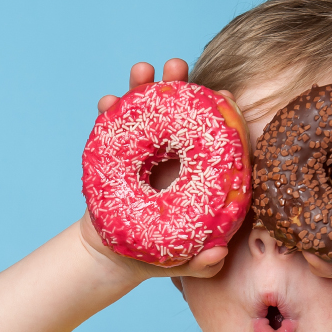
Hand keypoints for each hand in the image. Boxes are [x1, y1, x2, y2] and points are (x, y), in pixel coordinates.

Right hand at [81, 58, 236, 282]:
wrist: (114, 255)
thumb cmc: (157, 256)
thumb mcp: (180, 261)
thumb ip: (200, 264)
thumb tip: (218, 256)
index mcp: (199, 174)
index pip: (215, 139)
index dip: (221, 117)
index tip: (225, 97)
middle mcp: (175, 155)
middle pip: (181, 114)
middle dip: (180, 86)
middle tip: (176, 67)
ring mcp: (147, 151)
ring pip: (147, 112)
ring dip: (144, 86)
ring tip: (142, 71)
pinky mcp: (120, 152)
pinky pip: (115, 127)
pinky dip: (110, 111)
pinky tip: (107, 102)